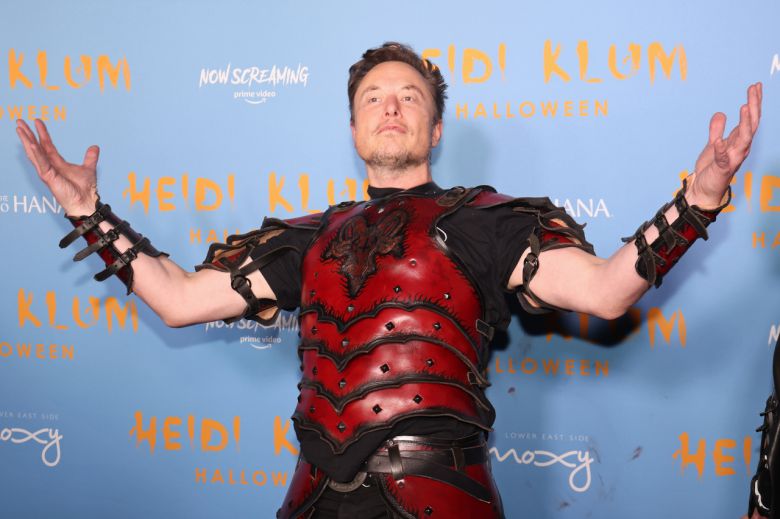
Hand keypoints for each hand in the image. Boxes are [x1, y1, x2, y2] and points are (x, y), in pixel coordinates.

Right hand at [16, 118, 100, 215]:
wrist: (86, 202)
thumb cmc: (85, 189)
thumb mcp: (88, 168)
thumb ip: (90, 158)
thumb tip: (95, 147)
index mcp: (56, 163)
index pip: (46, 145)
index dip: (41, 133)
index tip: (37, 120)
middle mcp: (49, 166)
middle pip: (36, 147)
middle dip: (27, 134)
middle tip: (19, 120)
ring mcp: (47, 172)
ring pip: (34, 153)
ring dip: (26, 140)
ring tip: (19, 128)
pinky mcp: (48, 177)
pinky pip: (41, 163)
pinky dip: (36, 153)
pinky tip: (31, 144)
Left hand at [687, 82, 761, 207]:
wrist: (704, 189)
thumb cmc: (711, 168)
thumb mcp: (713, 144)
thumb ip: (717, 130)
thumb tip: (720, 113)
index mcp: (739, 141)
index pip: (750, 119)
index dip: (753, 102)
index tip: (755, 86)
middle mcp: (740, 148)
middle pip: (751, 124)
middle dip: (754, 106)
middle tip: (754, 89)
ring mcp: (733, 158)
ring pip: (744, 138)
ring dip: (745, 123)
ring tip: (745, 106)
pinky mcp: (722, 168)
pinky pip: (722, 157)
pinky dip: (721, 149)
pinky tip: (718, 141)